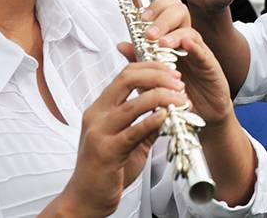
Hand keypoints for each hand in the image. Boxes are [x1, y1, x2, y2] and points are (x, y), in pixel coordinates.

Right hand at [60, 62, 187, 217]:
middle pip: (127, 79)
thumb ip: (146, 124)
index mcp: (100, 108)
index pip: (126, 73)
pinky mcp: (106, 152)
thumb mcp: (128, 141)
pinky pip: (133, 131)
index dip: (151, 67)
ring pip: (133, 104)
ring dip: (162, 97)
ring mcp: (99, 132)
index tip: (172, 72)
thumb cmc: (106, 169)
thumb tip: (169, 110)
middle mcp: (97, 115)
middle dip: (158, 75)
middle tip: (179, 82)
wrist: (85, 199)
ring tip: (181, 100)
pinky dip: (152, 120)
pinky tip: (166, 116)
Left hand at [118, 0, 233, 127]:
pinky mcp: (210, 65)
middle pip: (179, 13)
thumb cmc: (177, 93)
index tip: (141, 17)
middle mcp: (185, 41)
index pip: (165, 12)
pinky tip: (186, 45)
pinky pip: (203, 52)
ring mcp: (199, 52)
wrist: (199, 115)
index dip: (155, 9)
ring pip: (190, 32)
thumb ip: (139, 60)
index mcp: (170, 39)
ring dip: (174, 35)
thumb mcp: (152, 77)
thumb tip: (121, 44)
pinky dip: (194, 47)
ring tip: (162, 43)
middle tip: (150, 33)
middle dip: (163, 18)